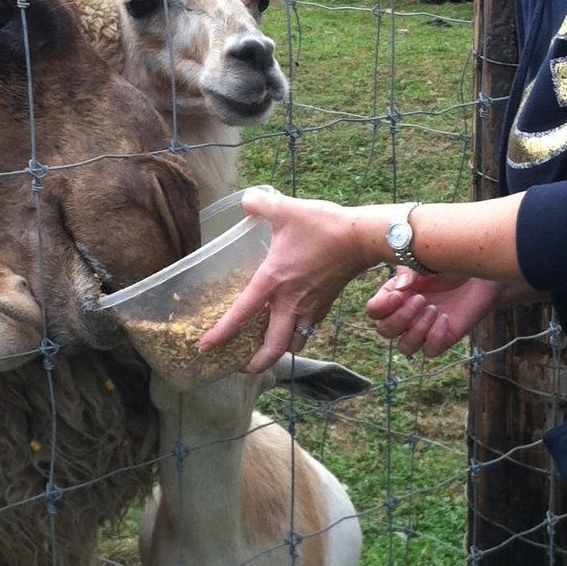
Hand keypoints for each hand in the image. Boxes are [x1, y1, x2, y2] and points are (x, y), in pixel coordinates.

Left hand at [198, 187, 374, 373]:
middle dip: (256, 363)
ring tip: (266, 348)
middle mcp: (290, 302)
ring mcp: (310, 308)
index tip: (206, 348)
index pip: (242, 314)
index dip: (222, 334)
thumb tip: (246, 199)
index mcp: (273, 282)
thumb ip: (260, 203)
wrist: (361, 238)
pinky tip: (291, 326)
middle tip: (243, 366)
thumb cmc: (323, 226)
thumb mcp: (286, 209)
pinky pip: (308, 330)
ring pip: (294, 343)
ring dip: (279, 350)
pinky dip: (297, 335)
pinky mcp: (325, 306)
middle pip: (274, 348)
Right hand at [365, 269, 502, 357]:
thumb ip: (409, 273)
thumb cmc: (449, 264)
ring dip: (417, 330)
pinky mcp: (443, 338)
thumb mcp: (426, 262)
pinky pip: (430, 351)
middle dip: (401, 318)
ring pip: (405, 347)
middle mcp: (406, 315)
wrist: (478, 273)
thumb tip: (400, 288)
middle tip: (422, 299)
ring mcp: (424, 329)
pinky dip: (435, 338)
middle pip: (385, 331)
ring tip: (434, 309)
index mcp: (395, 296)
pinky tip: (446, 318)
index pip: (374, 311)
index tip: (400, 294)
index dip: (382, 307)